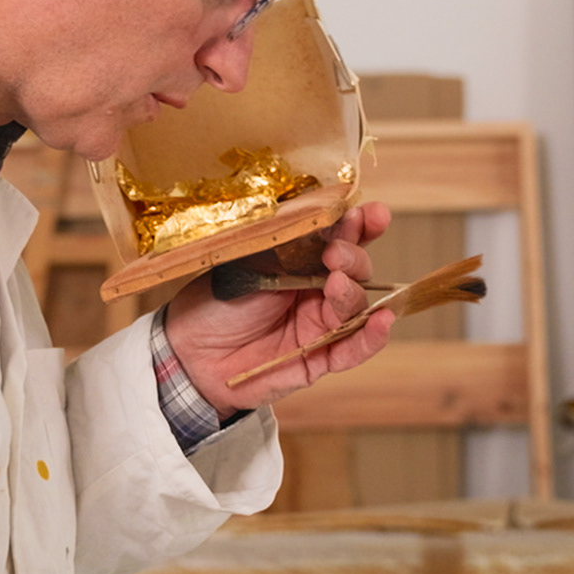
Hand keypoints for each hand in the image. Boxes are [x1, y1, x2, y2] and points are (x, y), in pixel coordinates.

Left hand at [164, 202, 394, 412]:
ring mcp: (320, 324)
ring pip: (356, 307)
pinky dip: (371, 337)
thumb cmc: (216, 303)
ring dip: (354, 293)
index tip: (373, 214)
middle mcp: (317, 290)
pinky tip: (382, 321)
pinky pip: (353, 350)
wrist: (192, 353)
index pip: (341, 238)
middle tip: (335, 254)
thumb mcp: (249, 264)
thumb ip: (286, 247)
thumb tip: (321, 218)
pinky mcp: (320, 359)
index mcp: (302, 260)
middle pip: (356, 271)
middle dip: (353, 258)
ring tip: (338, 283)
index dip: (361, 226)